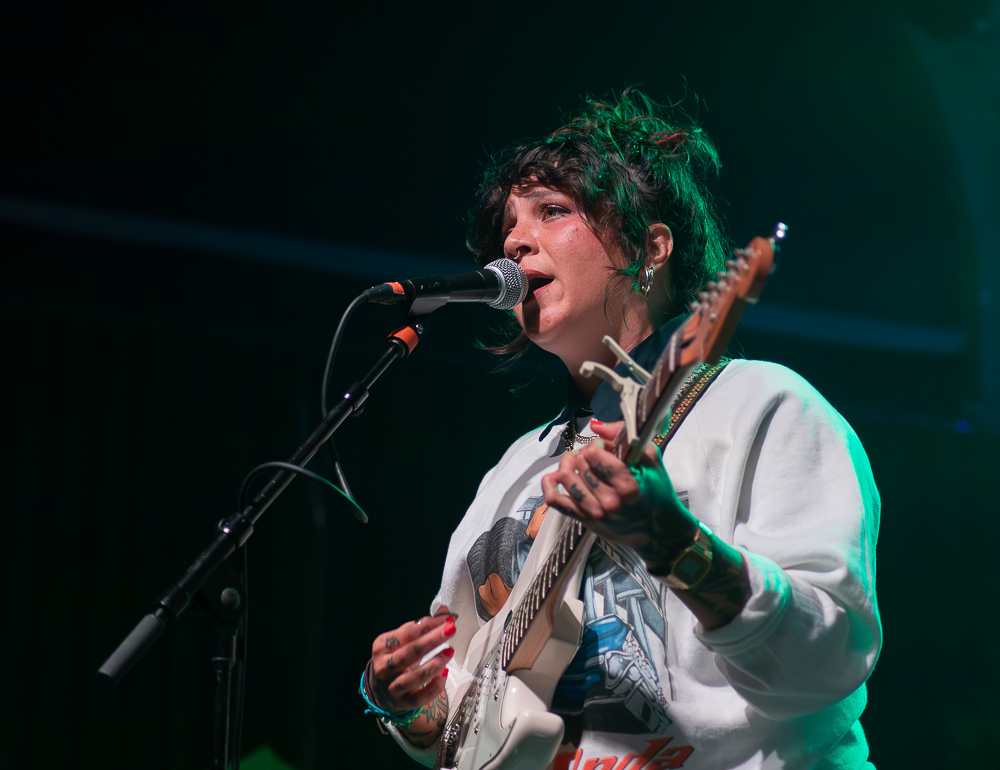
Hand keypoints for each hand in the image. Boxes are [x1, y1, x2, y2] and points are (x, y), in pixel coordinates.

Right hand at [366, 607, 455, 714]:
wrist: (381, 689)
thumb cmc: (396, 658)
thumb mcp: (404, 641)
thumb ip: (423, 626)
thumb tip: (444, 611)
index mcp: (382, 646)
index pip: (407, 633)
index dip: (428, 625)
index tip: (447, 619)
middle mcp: (384, 667)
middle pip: (409, 653)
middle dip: (432, 640)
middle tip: (451, 630)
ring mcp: (392, 687)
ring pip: (414, 677)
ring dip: (434, 664)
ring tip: (450, 651)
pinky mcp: (402, 703)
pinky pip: (419, 698)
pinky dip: (433, 688)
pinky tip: (444, 674)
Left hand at [541, 420, 697, 565]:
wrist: (656, 530)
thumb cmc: (656, 493)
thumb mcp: (650, 461)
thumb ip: (624, 437)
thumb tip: (596, 425)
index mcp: (628, 487)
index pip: (596, 455)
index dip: (597, 444)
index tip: (604, 445)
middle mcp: (609, 502)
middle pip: (580, 464)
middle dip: (584, 453)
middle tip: (592, 454)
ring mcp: (595, 513)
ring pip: (566, 479)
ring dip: (567, 463)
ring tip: (575, 460)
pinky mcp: (583, 520)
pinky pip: (555, 501)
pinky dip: (549, 485)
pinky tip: (554, 476)